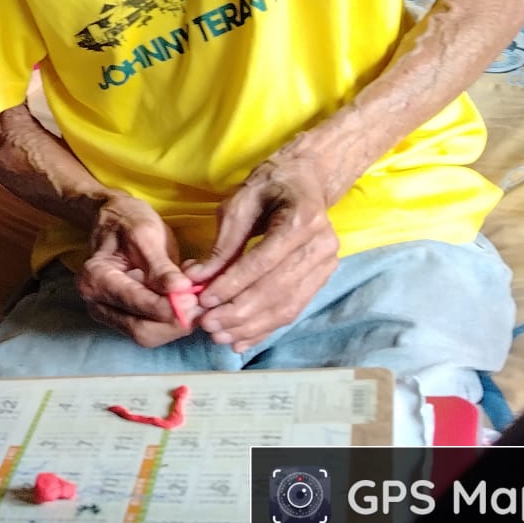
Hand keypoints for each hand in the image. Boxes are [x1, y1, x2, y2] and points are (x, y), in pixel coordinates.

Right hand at [76, 194, 196, 346]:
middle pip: (141, 331)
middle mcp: (96, 303)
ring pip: (149, 336)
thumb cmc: (128, 221)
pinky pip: (152, 330)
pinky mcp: (124, 318)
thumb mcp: (145, 235)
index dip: (167, 306)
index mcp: (95, 279)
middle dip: (175, 322)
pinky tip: (185, 301)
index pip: (135, 304)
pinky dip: (173, 320)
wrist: (114, 219)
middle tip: (202, 305)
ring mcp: (109, 314)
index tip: (194, 299)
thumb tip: (180, 290)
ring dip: (177, 324)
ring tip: (196, 300)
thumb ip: (161, 266)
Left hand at [186, 155, 339, 351]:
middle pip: (277, 289)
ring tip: (219, 336)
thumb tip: (196, 278)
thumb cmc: (269, 186)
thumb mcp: (239, 202)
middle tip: (207, 324)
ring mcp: (326, 265)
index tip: (204, 300)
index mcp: (302, 219)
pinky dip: (265, 328)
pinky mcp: (322, 279)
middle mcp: (322, 245)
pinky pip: (293, 310)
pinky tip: (241, 341)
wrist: (305, 181)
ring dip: (250, 326)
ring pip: (287, 305)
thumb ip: (222, 243)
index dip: (233, 284)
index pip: (263, 261)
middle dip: (239, 312)